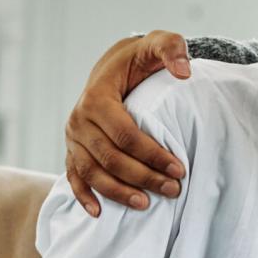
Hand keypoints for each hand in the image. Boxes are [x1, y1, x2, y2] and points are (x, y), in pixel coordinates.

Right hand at [64, 31, 192, 215]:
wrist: (114, 66)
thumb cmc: (139, 58)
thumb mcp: (157, 44)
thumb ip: (172, 49)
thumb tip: (185, 72)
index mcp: (97, 97)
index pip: (125, 134)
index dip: (152, 154)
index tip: (180, 168)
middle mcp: (79, 119)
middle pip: (110, 158)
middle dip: (142, 177)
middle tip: (173, 189)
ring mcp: (73, 137)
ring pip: (92, 172)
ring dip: (118, 192)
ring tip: (146, 205)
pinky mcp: (72, 150)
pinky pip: (73, 177)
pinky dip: (84, 196)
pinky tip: (99, 214)